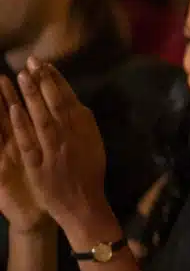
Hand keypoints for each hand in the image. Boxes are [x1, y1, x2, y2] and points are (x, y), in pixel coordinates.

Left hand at [8, 61, 109, 231]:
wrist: (84, 207)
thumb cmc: (88, 175)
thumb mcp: (94, 146)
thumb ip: (84, 126)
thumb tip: (76, 103)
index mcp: (85, 132)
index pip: (70, 102)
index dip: (57, 82)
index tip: (45, 65)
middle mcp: (72, 139)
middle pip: (56, 106)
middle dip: (43, 83)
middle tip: (31, 63)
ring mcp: (55, 153)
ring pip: (42, 120)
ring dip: (32, 98)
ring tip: (21, 76)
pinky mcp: (40, 168)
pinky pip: (30, 144)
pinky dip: (23, 126)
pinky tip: (15, 109)